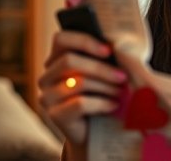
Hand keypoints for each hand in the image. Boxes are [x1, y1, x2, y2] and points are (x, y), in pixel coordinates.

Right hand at [38, 31, 126, 147]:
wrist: (97, 130)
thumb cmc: (104, 93)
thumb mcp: (105, 72)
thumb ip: (106, 58)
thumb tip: (121, 47)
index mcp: (57, 59)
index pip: (61, 39)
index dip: (84, 41)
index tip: (109, 51)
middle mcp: (47, 76)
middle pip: (69, 61)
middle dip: (101, 68)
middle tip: (123, 77)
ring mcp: (47, 96)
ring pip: (77, 82)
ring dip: (105, 86)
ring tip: (121, 92)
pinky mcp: (54, 115)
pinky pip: (80, 103)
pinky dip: (102, 103)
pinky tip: (114, 105)